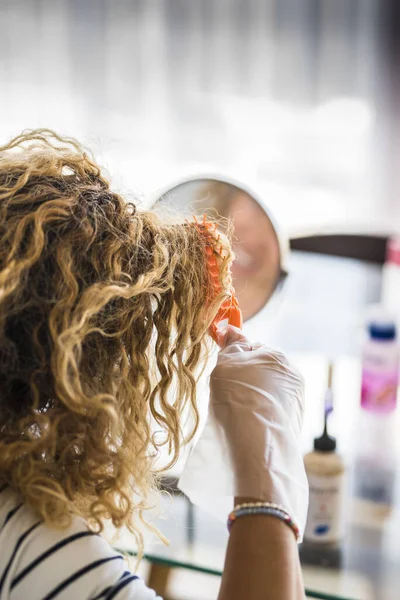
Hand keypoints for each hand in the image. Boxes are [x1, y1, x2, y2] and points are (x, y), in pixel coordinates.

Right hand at [210, 325, 307, 532]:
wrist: (256, 439)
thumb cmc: (237, 395)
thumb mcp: (226, 362)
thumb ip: (231, 344)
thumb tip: (231, 329)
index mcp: (276, 355)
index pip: (253, 347)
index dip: (236, 359)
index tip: (224, 372)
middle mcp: (292, 373)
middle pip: (262, 369)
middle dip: (247, 378)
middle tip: (229, 393)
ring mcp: (296, 398)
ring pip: (268, 390)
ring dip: (255, 395)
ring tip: (238, 411)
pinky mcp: (295, 420)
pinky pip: (273, 409)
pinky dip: (262, 412)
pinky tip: (249, 423)